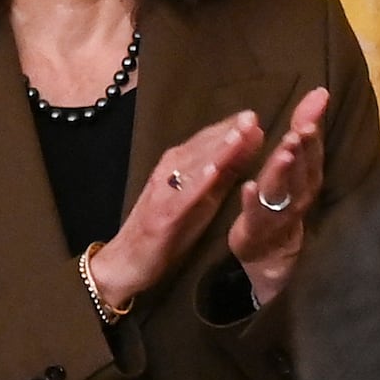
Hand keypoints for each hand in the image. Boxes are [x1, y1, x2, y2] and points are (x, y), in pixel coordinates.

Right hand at [87, 108, 268, 305]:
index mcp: (178, 168)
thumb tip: (247, 147)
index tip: (254, 115)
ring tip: (238, 135)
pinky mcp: (161, 216)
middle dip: (226, 132)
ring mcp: (163, 193)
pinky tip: (215, 171)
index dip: (230, 128)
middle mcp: (168, 174)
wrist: (125, 264)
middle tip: (252, 116)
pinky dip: (198, 182)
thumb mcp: (201, 201)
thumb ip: (222, 176)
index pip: (206, 142)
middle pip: (200, 148)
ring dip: (216, 150)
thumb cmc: (166, 232)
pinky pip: (182, 196)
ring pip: (191, 166)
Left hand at [221, 87, 331, 308]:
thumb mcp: (294, 166)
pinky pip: (255, 217)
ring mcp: (278, 217)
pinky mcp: (255, 233)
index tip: (317, 104)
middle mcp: (298, 196)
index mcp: (306, 178)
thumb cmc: (282, 203)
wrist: (269, 255)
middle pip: (303, 170)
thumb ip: (303, 133)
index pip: (313, 150)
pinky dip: (252, 202)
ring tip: (285, 151)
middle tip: (302, 128)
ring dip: (284, 172)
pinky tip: (247, 187)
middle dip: (303, 148)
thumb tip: (319, 94)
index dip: (314, 128)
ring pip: (282, 192)